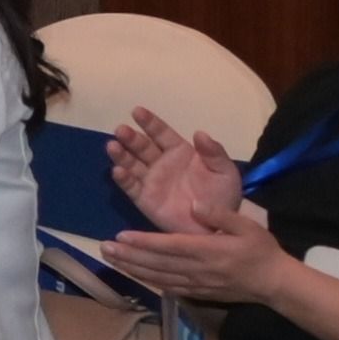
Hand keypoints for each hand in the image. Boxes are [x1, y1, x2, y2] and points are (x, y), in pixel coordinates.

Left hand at [98, 209, 300, 310]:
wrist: (276, 284)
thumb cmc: (261, 250)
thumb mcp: (246, 226)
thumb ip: (220, 215)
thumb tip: (195, 204)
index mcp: (208, 250)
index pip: (169, 246)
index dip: (143, 242)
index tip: (121, 236)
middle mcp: (198, 269)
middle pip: (157, 263)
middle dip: (128, 255)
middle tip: (103, 247)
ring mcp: (197, 284)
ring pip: (158, 277)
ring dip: (132, 268)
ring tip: (111, 259)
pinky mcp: (198, 293)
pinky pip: (168, 287)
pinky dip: (148, 281)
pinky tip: (134, 274)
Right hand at [114, 106, 247, 234]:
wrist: (218, 228)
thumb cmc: (222, 197)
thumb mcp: (225, 172)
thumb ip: (214, 153)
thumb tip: (199, 132)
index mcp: (180, 153)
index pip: (161, 134)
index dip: (150, 123)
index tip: (137, 111)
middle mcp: (161, 163)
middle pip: (142, 147)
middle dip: (130, 138)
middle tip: (121, 130)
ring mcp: (150, 181)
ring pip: (131, 164)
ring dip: (121, 155)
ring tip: (113, 146)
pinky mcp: (144, 199)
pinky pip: (131, 187)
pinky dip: (123, 179)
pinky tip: (118, 171)